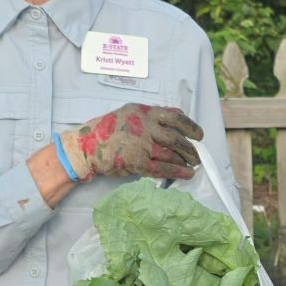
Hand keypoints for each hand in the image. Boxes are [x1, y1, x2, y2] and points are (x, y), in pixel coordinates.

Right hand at [59, 104, 202, 181]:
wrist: (86, 146)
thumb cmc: (108, 130)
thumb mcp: (131, 113)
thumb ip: (152, 115)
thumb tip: (177, 118)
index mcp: (144, 111)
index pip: (174, 116)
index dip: (190, 126)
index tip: (199, 135)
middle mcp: (144, 125)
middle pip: (175, 138)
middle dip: (190, 148)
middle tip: (197, 156)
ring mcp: (141, 144)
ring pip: (171, 153)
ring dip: (185, 160)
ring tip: (192, 165)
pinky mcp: (136, 162)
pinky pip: (162, 168)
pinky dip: (176, 172)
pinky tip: (186, 174)